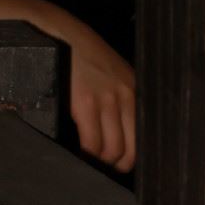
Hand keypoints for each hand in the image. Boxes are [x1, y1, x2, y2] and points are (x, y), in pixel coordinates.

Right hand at [33, 1, 136, 170]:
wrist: (62, 35)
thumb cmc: (83, 56)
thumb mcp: (113, 75)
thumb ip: (120, 100)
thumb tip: (117, 135)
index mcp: (136, 92)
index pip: (142, 139)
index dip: (129, 158)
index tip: (116, 165)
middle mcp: (127, 97)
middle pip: (129, 151)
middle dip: (114, 166)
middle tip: (100, 170)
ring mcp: (108, 101)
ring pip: (110, 151)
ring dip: (98, 163)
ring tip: (86, 163)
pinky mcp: (86, 104)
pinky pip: (91, 144)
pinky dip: (84, 156)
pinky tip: (77, 155)